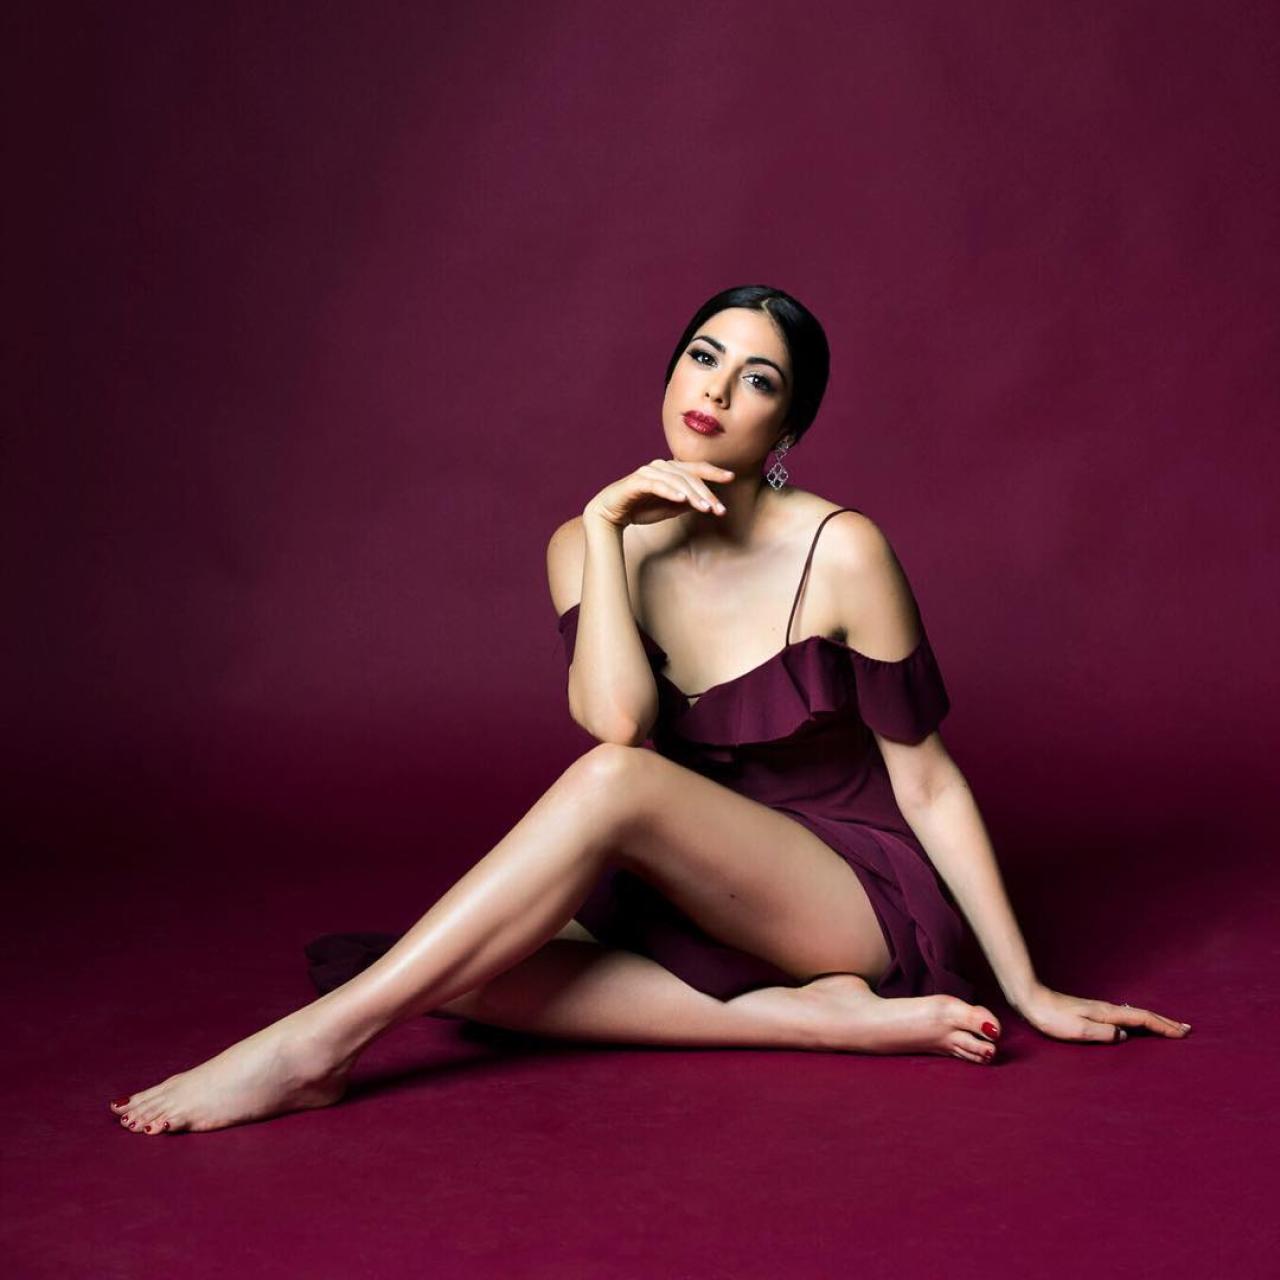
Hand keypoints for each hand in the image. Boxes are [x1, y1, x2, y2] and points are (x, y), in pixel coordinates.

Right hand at [584, 459, 734, 528]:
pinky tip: (682, 499)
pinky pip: (657, 485)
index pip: (696, 468)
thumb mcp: (670, 507)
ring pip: (677, 480)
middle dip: (706, 493)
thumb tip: (706, 501)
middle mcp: (661, 466)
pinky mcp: (637, 481)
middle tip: (719, 509)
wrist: (610, 514)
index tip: (731, 477)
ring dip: (693, 495)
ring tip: (705, 508)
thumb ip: (687, 501)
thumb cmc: (641, 508)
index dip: (714, 472)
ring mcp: (648, 471)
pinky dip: (671, 491)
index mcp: (670, 470)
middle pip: (690, 477)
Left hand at [1017, 983, 1191, 1043]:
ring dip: (1153, 1021)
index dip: (1163, 1026)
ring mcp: (1099, 1009)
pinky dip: (1137, 1020)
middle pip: (1142, 1015)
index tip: (1183, 1033)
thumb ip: (1102, 1033)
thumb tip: (1125, 1035)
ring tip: (1167, 1026)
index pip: (1142, 1019)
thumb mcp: (1077, 1029)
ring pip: (1133, 1014)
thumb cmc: (1051, 1018)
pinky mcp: (1091, 1012)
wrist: (1031, 1000)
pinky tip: (1134, 1023)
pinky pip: (1123, 1016)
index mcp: (1106, 1014)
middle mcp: (1106, 1009)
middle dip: (1164, 1022)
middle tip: (1185, 1029)